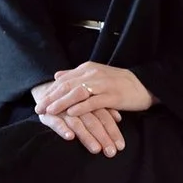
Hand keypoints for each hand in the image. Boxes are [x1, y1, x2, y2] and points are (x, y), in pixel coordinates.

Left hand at [35, 63, 150, 118]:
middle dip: (51, 98)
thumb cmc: (119, 83)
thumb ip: (76, 75)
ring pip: (78, 93)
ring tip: (50, 111)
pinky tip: (71, 113)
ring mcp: (104, 85)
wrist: (144, 85)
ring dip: (62, 102)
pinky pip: (94, 101)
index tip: (38, 101)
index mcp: (88, 69)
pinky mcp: (113, 96)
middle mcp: (94, 74)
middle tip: (38, 108)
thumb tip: (57, 76)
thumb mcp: (96, 75)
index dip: (50, 91)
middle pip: (67, 86)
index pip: (64, 80)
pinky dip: (82, 107)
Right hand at [37, 103, 123, 155]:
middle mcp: (77, 105)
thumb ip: (103, 110)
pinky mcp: (48, 114)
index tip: (121, 146)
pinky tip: (70, 137)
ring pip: (77, 123)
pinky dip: (62, 129)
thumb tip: (118, 118)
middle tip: (111, 152)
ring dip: (87, 136)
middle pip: (93, 122)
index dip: (113, 131)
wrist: (46, 91)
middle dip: (103, 138)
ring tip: (96, 149)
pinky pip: (55, 122)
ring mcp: (62, 110)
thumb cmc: (72, 102)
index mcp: (89, 102)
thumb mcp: (87, 104)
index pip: (104, 117)